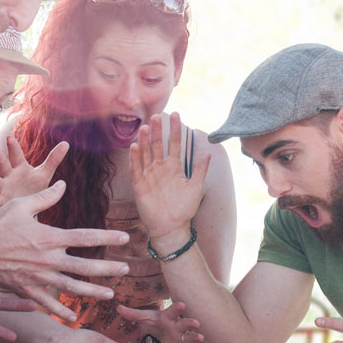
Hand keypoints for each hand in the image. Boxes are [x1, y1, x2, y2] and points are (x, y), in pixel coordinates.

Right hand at [0, 137, 69, 209]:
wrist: (28, 208)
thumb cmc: (33, 187)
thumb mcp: (44, 174)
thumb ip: (54, 159)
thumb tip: (66, 143)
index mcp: (19, 167)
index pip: (16, 155)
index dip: (13, 147)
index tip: (10, 137)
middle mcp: (9, 175)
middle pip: (3, 165)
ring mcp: (3, 188)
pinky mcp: (1, 202)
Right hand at [0, 181, 129, 320]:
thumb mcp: (21, 205)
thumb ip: (45, 197)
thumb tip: (63, 184)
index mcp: (50, 237)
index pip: (86, 237)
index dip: (108, 237)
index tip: (125, 238)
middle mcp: (48, 259)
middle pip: (85, 266)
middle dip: (108, 268)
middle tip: (126, 269)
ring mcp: (39, 277)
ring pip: (72, 288)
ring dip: (93, 292)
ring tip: (110, 295)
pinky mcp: (27, 289)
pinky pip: (47, 303)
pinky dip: (61, 310)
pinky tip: (74, 317)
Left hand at [116, 300, 204, 342]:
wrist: (162, 333)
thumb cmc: (155, 322)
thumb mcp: (144, 318)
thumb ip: (132, 314)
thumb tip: (118, 307)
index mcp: (169, 317)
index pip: (174, 310)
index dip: (178, 308)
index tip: (182, 305)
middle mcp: (178, 325)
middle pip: (185, 323)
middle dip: (190, 323)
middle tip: (196, 323)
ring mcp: (182, 337)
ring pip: (190, 336)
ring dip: (196, 337)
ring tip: (201, 338)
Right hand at [130, 113, 210, 243]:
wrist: (171, 227)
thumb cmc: (184, 209)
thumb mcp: (196, 187)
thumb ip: (200, 170)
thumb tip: (208, 152)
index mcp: (174, 167)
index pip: (174, 143)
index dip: (175, 130)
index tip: (176, 115)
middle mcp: (160, 168)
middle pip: (157, 145)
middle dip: (157, 131)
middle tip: (157, 116)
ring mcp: (149, 175)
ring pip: (145, 153)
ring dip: (145, 140)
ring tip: (145, 127)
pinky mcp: (139, 184)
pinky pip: (136, 168)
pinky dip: (135, 157)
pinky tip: (134, 145)